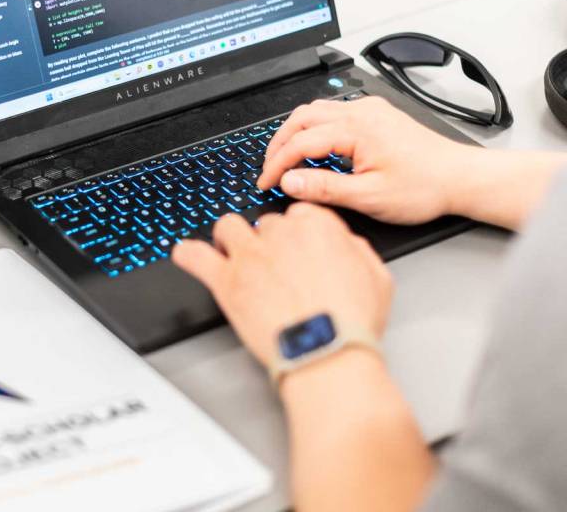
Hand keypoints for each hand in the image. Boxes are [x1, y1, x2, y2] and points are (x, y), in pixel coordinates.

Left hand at [171, 204, 391, 369]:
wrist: (325, 352)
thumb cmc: (351, 323)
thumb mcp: (377, 278)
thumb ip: (355, 250)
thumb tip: (341, 242)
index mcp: (317, 227)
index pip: (297, 214)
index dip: (297, 234)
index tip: (297, 249)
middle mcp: (280, 234)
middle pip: (264, 224)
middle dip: (268, 242)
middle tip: (274, 268)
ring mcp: (249, 256)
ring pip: (228, 227)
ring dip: (230, 239)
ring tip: (235, 257)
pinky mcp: (225, 280)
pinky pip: (193, 255)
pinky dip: (188, 254)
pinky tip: (189, 257)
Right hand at [256, 96, 476, 224]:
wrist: (461, 178)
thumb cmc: (425, 187)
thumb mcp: (369, 197)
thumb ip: (324, 188)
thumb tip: (289, 181)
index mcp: (357, 129)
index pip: (300, 142)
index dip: (277, 164)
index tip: (267, 183)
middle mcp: (362, 112)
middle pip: (301, 118)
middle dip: (279, 143)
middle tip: (269, 168)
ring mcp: (371, 110)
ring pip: (316, 110)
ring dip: (295, 132)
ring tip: (286, 156)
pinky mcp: (378, 114)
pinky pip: (335, 112)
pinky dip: (315, 127)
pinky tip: (316, 145)